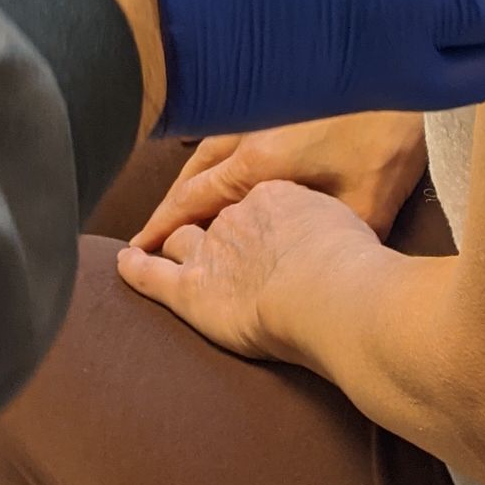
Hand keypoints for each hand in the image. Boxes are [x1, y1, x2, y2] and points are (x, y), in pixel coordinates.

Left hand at [118, 180, 380, 359]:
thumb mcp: (358, 220)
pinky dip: (135, 267)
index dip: (254, 216)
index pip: (252, 200)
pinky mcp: (191, 289)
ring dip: (175, 243)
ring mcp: (212, 249)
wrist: (331, 291)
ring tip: (164, 248)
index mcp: (275, 193)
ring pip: (183, 240)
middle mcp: (238, 215)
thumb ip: (339, 223)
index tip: (262, 229)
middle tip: (218, 242)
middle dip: (213, 226)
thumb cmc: (353, 260)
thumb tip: (348, 233)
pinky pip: (152, 274)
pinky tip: (125, 261)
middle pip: (216, 217)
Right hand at [133, 115, 427, 249]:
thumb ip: (328, 238)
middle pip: (192, 172)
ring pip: (208, 145)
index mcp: (257, 163)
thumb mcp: (366, 204)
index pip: (193, 200)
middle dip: (169, 205)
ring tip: (181, 200)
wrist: (402, 64)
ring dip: (191, 175)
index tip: (137, 247)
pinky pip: (230, 126)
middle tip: (150, 233)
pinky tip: (220, 153)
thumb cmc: (387, 138)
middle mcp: (247, 132)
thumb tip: (316, 269)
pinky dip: (215, 148)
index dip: (162, 226)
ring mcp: (261, 109)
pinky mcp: (280, 94)